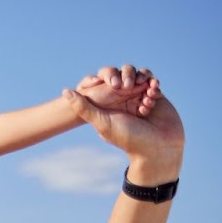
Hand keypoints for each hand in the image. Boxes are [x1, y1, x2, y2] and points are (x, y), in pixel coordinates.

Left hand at [64, 75, 182, 173]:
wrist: (158, 148)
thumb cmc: (128, 137)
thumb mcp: (103, 122)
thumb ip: (84, 108)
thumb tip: (65, 91)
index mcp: (108, 104)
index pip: (105, 81)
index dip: (109, 78)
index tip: (113, 85)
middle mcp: (123, 99)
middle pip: (123, 73)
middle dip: (127, 76)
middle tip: (128, 86)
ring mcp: (139, 97)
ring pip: (139, 76)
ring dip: (141, 80)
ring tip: (145, 97)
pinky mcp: (155, 96)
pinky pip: (152, 82)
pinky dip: (152, 85)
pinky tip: (152, 98)